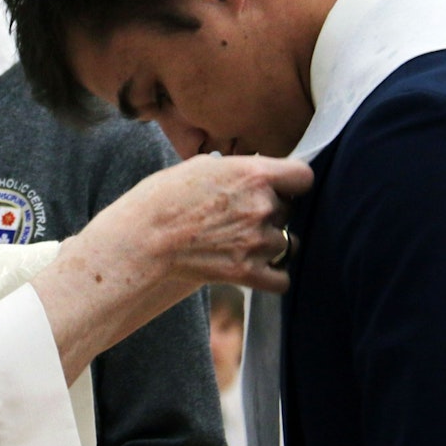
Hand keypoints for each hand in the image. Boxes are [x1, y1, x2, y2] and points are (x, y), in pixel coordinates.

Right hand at [33, 155, 311, 383]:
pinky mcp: (248, 273)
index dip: (293, 182)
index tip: (282, 187)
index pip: (303, 176)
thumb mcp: (201, 166)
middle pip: (290, 209)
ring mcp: (257, 242)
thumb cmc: (163, 198)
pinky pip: (283, 279)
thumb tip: (257, 174)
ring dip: (271, 243)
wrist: (141, 240)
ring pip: (288, 243)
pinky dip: (273, 276)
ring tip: (240, 241)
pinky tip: (256, 269)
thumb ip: (238, 170)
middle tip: (239, 215)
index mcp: (254, 174)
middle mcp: (262, 207)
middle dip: (272, 211)